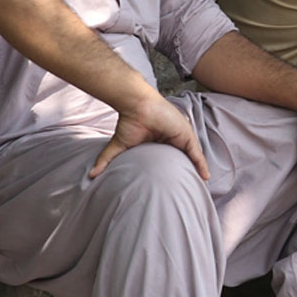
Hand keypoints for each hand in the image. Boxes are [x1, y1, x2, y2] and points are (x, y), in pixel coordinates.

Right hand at [92, 94, 208, 179]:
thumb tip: (91, 175)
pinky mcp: (186, 134)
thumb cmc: (129, 122)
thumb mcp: (120, 146)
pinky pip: (195, 152)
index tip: (175, 189)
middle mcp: (172, 140)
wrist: (136, 105)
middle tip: (190, 191)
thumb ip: (107, 160)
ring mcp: (180, 137)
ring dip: (197, 170)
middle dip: (188, 174)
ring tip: (202, 185)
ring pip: (191, 157)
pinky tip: (205, 175)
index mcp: (160, 143)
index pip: (170, 162)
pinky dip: (200, 163)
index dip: (174, 174)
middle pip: (183, 160)